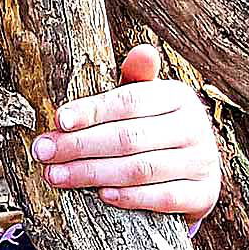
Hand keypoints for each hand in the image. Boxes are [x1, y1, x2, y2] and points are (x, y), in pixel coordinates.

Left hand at [29, 44, 220, 226]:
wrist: (193, 170)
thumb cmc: (154, 126)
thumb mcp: (144, 99)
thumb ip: (132, 80)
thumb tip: (143, 51)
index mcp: (178, 96)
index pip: (129, 101)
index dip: (92, 111)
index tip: (59, 120)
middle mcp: (195, 127)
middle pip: (129, 137)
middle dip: (79, 146)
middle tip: (44, 152)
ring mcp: (202, 162)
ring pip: (141, 169)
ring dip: (93, 173)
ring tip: (57, 175)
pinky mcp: (204, 194)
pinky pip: (163, 198)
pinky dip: (130, 198)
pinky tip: (101, 195)